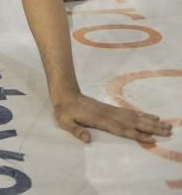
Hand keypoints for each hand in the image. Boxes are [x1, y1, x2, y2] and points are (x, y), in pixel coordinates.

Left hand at [54, 93, 171, 142]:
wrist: (65, 94)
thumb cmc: (64, 111)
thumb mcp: (65, 122)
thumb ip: (76, 130)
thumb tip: (87, 139)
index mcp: (100, 120)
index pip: (122, 129)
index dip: (136, 134)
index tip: (151, 139)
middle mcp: (110, 115)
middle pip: (134, 123)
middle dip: (151, 128)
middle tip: (168, 131)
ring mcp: (112, 111)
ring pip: (135, 117)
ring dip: (151, 121)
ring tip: (166, 125)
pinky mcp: (111, 109)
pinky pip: (130, 112)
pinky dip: (142, 115)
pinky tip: (151, 116)